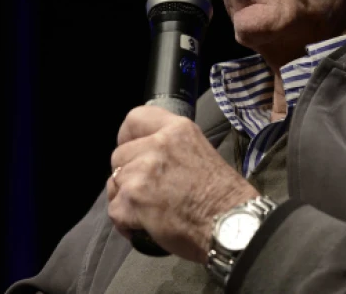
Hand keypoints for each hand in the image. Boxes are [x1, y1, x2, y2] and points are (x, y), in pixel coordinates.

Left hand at [107, 106, 259, 262]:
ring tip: (148, 211)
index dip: (127, 137)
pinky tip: (144, 226)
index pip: (135, 118)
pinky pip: (114, 210)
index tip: (131, 149)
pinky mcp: (134, 199)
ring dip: (125, 199)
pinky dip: (125, 222)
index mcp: (177, 130)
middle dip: (127, 174)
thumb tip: (149, 157)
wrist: (231, 225)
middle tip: (147, 191)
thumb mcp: (201, 152)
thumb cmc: (223, 196)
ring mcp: (143, 172)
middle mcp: (158, 145)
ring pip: (114, 184)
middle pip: (119, 156)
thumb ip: (172, 149)